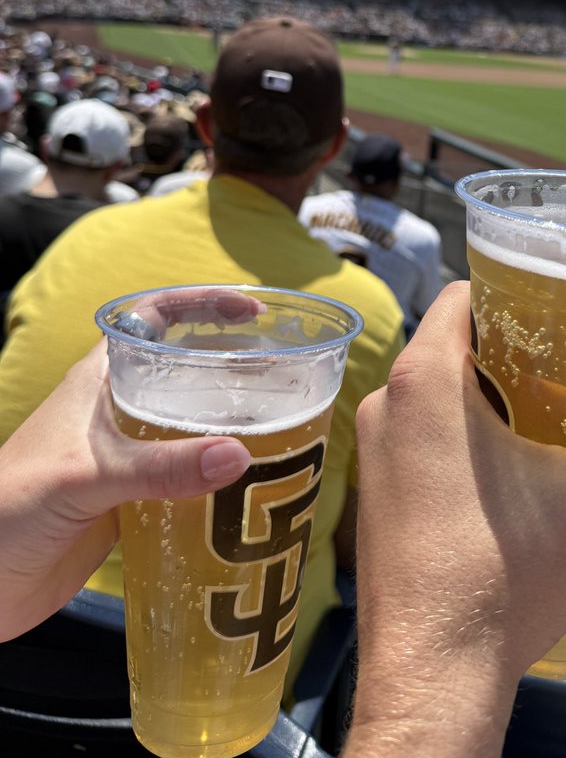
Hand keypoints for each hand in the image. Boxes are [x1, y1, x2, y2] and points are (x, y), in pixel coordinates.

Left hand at [0, 289, 258, 641]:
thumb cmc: (9, 509)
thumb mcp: (86, 478)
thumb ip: (161, 468)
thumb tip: (240, 455)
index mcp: (101, 380)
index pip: (155, 318)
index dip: (202, 305)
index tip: (251, 312)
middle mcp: (118, 410)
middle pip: (187, 371)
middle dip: (235, 369)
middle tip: (287, 381)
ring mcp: (126, 457)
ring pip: (192, 426)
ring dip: (232, 428)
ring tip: (285, 434)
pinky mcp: (131, 502)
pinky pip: (187, 479)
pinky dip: (219, 481)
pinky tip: (251, 492)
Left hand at [348, 282, 565, 757]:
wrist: (435, 677)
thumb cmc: (501, 580)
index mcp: (424, 383)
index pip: (462, 296)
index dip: (512, 291)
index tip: (557, 308)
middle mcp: (384, 407)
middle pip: (451, 348)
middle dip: (510, 351)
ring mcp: (372, 456)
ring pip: (433, 399)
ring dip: (485, 401)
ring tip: (547, 421)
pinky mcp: (373, 501)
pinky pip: (417, 443)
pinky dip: (458, 443)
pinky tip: (509, 477)